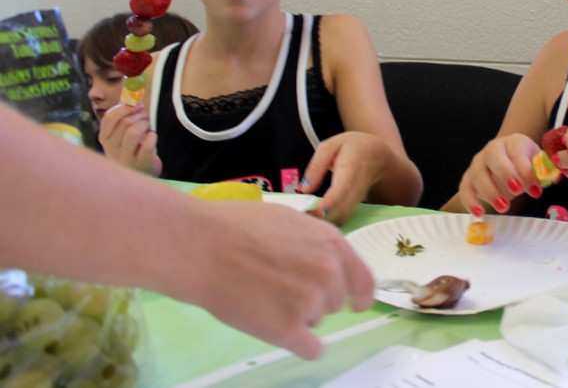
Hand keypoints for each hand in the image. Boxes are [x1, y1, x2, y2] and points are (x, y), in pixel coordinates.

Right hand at [97, 103, 160, 173]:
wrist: (142, 173)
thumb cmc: (133, 148)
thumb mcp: (123, 133)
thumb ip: (124, 115)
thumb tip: (130, 95)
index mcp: (105, 138)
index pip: (108, 118)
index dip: (124, 107)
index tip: (136, 104)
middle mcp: (111, 149)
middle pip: (124, 123)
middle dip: (139, 115)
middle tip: (145, 115)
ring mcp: (125, 158)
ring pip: (133, 132)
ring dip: (145, 124)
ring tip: (148, 126)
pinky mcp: (139, 163)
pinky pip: (147, 144)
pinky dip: (152, 136)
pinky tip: (152, 137)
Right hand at [181, 200, 373, 359]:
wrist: (201, 245)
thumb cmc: (236, 227)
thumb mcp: (289, 222)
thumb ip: (314, 244)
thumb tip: (325, 263)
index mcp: (332, 243)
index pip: (363, 279)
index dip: (361, 295)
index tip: (356, 304)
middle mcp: (329, 272)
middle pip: (334, 303)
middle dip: (313, 300)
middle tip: (278, 288)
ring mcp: (310, 301)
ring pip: (316, 323)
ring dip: (297, 318)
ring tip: (263, 297)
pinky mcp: (288, 329)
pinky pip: (311, 349)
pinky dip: (299, 345)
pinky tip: (281, 333)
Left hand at [299, 131, 390, 223]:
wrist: (378, 155)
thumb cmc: (353, 147)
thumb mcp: (332, 145)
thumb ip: (317, 165)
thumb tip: (304, 188)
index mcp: (351, 168)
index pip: (343, 188)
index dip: (331, 202)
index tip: (319, 211)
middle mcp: (357, 187)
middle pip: (341, 209)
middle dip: (321, 217)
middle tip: (300, 216)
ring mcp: (358, 199)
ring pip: (342, 217)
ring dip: (323, 222)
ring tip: (304, 218)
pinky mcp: (355, 205)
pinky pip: (342, 217)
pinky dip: (328, 222)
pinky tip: (313, 219)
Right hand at [453, 133, 544, 217]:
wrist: (508, 159)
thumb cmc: (524, 163)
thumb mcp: (537, 163)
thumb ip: (545, 170)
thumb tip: (554, 178)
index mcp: (513, 142)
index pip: (517, 152)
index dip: (525, 170)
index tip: (536, 189)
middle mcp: (492, 149)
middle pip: (493, 157)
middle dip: (505, 174)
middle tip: (517, 192)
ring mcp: (478, 163)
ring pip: (477, 174)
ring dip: (490, 192)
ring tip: (504, 207)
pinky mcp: (468, 178)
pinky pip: (464, 188)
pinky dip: (470, 201)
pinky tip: (479, 212)